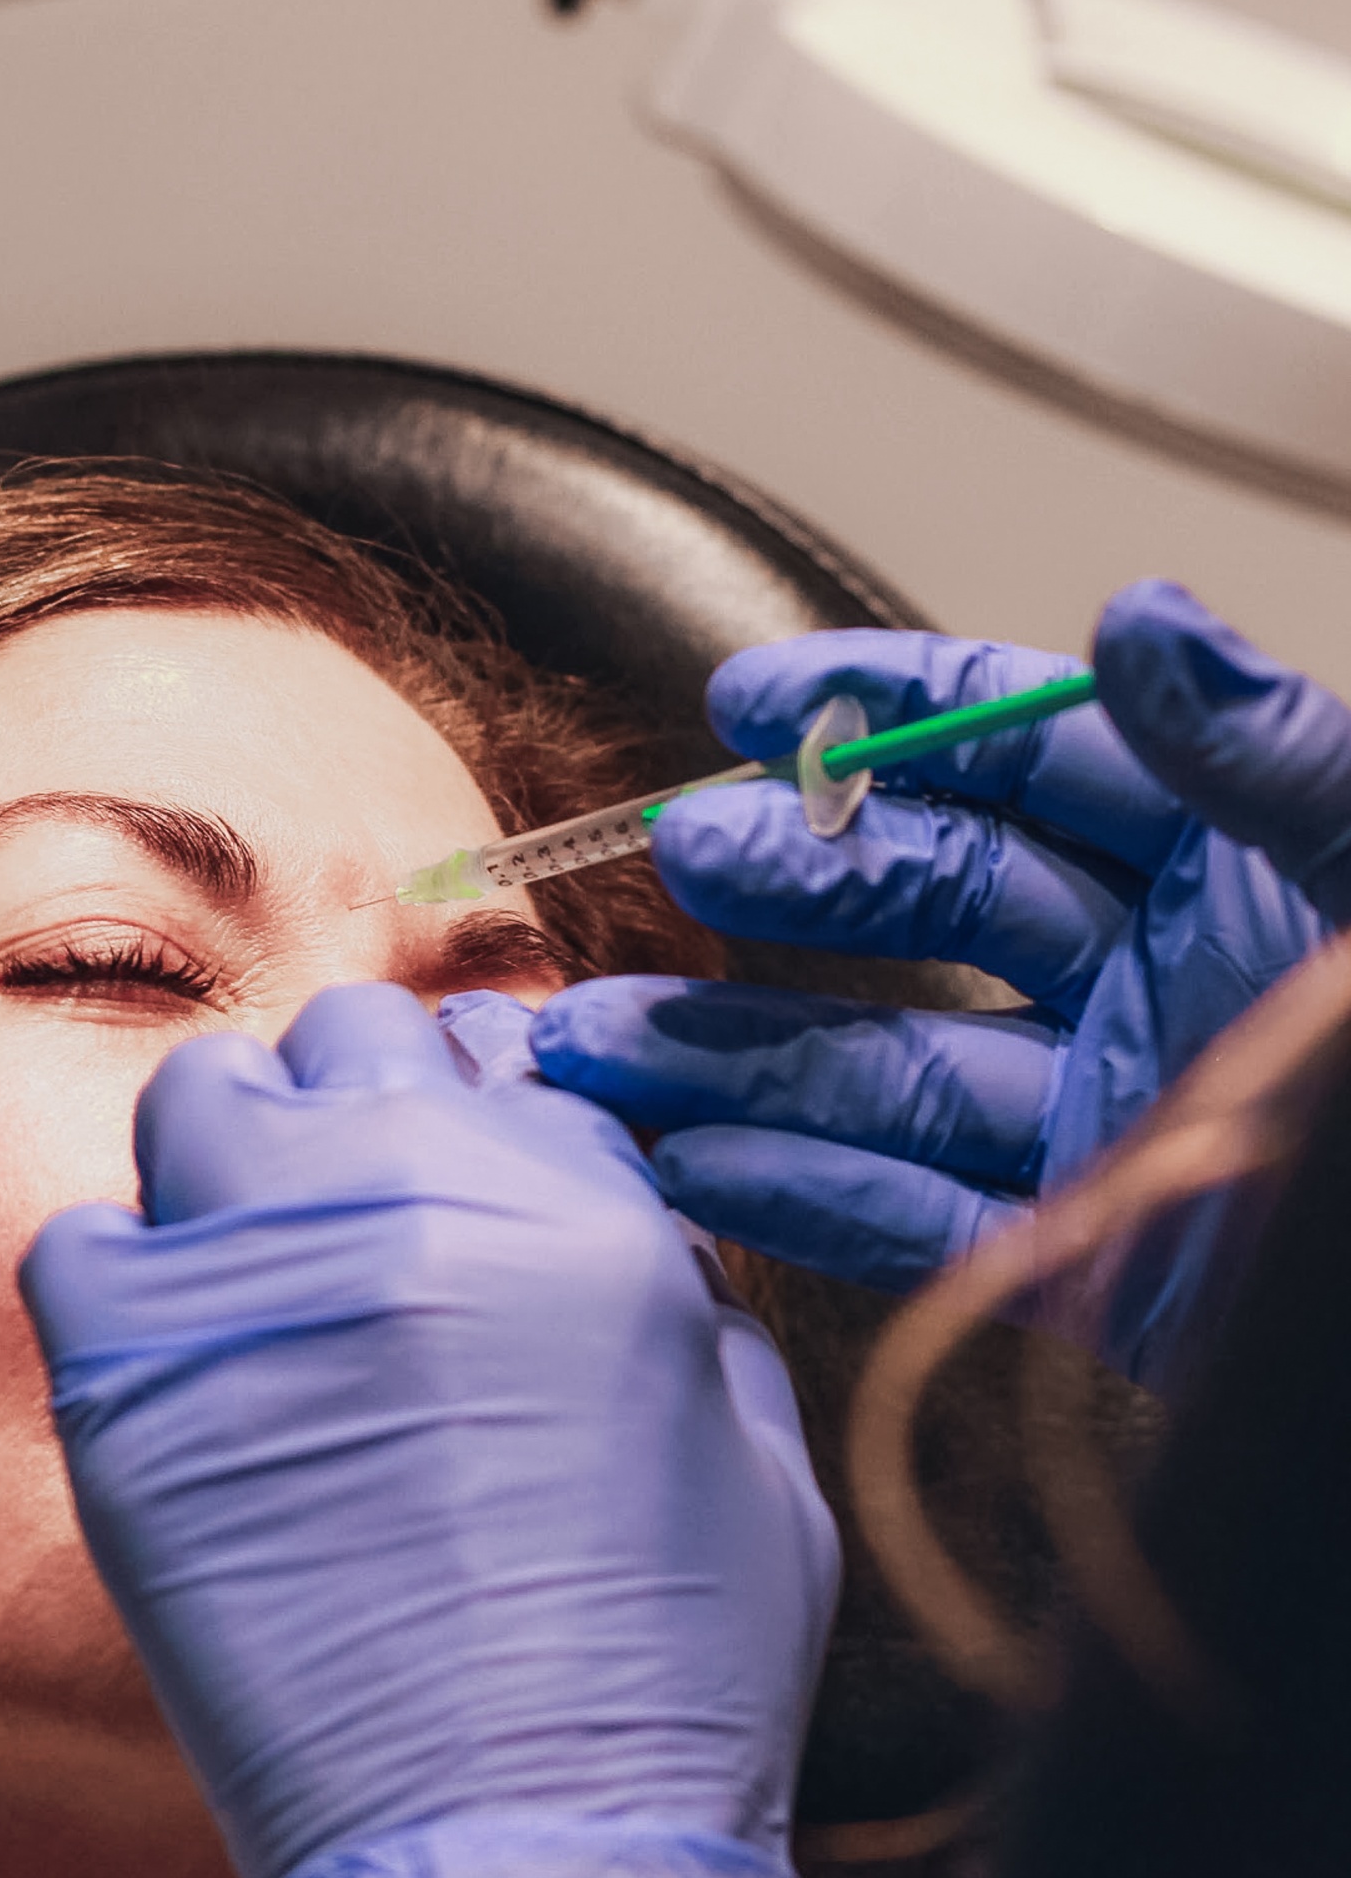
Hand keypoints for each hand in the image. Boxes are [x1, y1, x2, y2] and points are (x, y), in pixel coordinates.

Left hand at [22, 981, 838, 1877]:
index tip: (463, 1168)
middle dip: (361, 1107)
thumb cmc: (659, 1682)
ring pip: (203, 1094)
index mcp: (582, 1203)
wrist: (509, 1856)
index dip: (481, 1111)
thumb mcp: (754, 1452)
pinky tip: (175, 1363)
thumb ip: (682, 1299)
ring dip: (236, 1158)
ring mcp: (257, 1274)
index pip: (499, 1053)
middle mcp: (414, 1195)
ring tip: (260, 1270)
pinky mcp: (128, 1375)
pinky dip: (121, 1283)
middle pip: (349, 1039)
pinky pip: (80, 1243)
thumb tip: (616, 1236)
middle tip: (364, 1215)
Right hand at [531, 583, 1345, 1391]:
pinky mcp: (1090, 1258)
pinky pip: (916, 1210)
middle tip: (680, 854)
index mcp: (1246, 858)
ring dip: (736, 1050)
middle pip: (938, 897)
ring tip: (595, 1043)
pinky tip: (686, 1158)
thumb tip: (1145, 618)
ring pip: (890, 1062)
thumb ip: (1284, 756)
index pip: (1033, 746)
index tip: (754, 692)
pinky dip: (794, 1186)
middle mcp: (1164, 972)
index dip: (887, 709)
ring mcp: (1114, 1114)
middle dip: (794, 873)